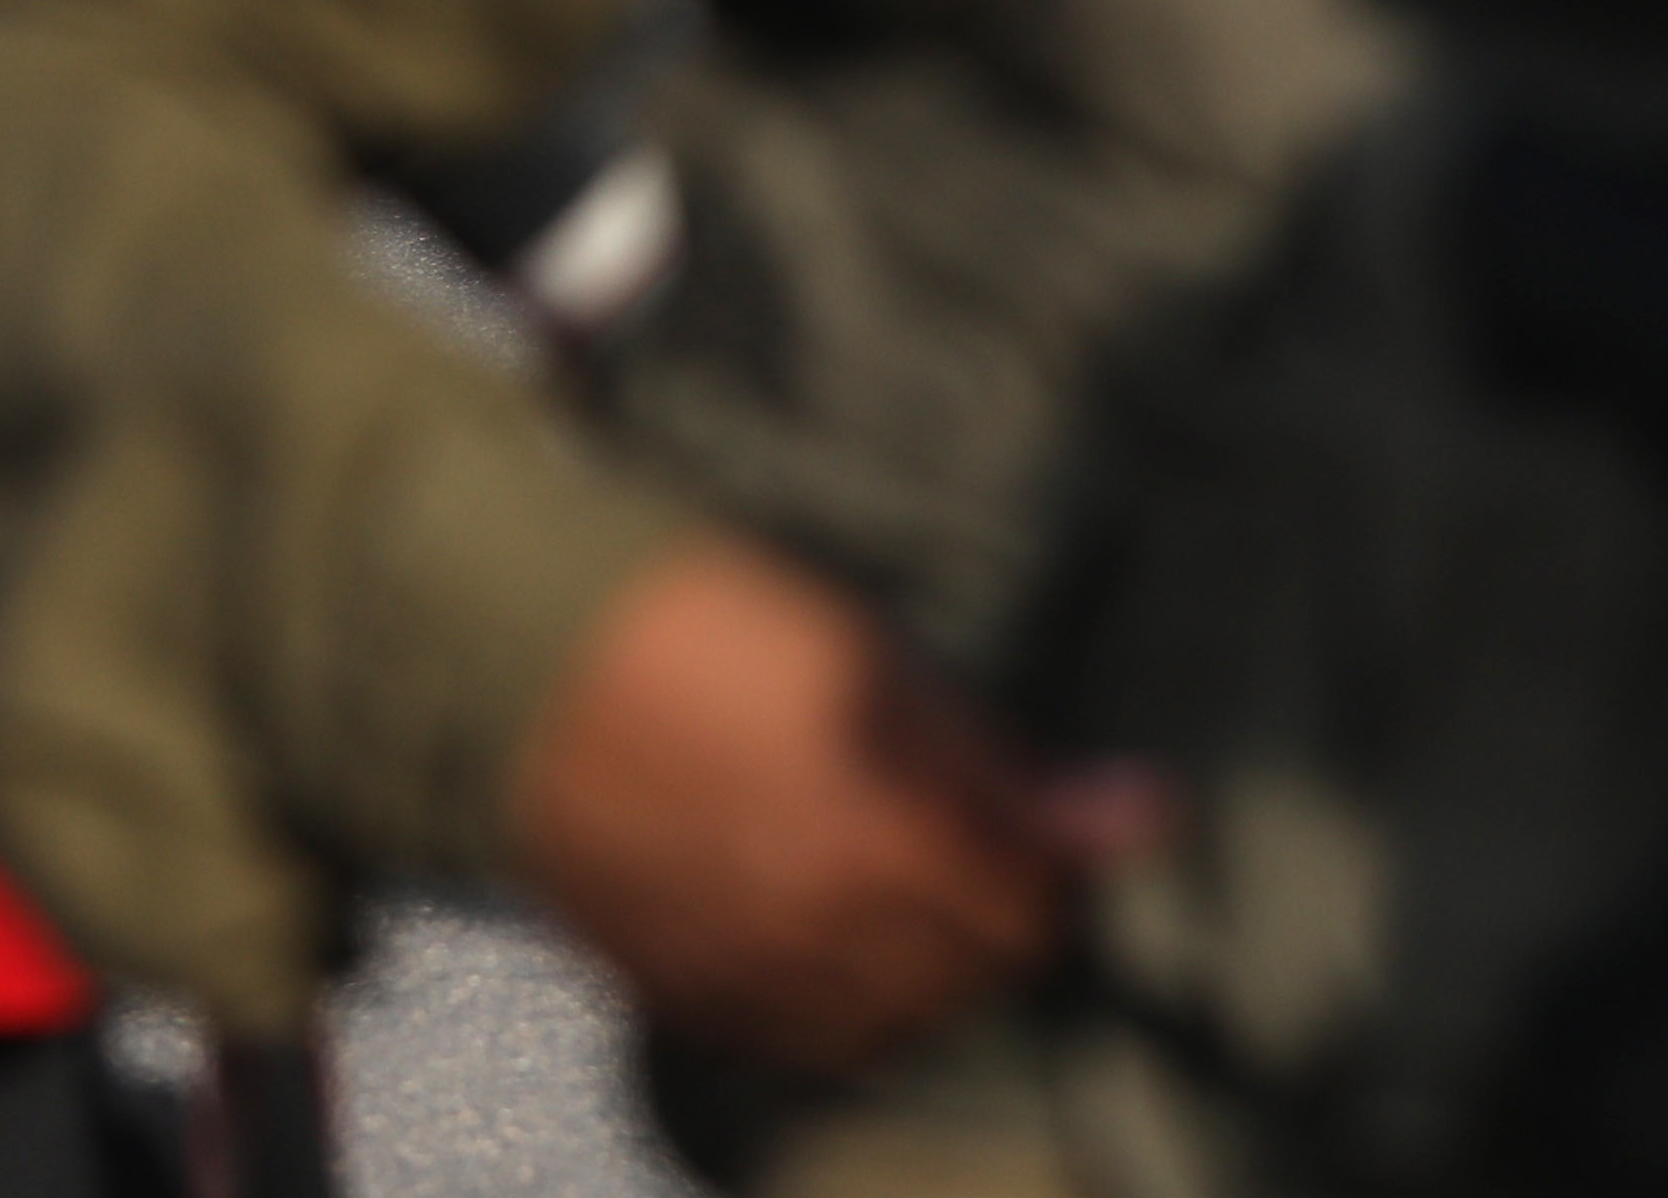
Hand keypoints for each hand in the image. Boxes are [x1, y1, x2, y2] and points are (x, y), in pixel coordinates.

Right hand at [510, 534, 1159, 1074]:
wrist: (526, 664)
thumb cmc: (719, 632)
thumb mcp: (888, 670)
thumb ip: (1007, 771)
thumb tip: (1142, 818)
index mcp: (879, 842)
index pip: (1025, 916)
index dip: (1055, 868)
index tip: (1054, 825)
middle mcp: (810, 932)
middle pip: (961, 981)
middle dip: (996, 922)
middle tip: (991, 853)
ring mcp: (732, 973)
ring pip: (877, 1026)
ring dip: (921, 972)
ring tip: (913, 894)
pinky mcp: (666, 987)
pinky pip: (784, 1035)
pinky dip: (830, 1002)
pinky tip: (830, 935)